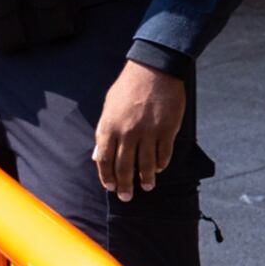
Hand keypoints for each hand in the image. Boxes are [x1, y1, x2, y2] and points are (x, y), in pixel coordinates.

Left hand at [94, 62, 191, 200]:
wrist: (154, 69)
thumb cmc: (128, 87)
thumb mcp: (108, 108)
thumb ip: (103, 133)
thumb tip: (97, 156)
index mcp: (109, 127)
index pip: (104, 160)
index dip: (106, 177)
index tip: (110, 187)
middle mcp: (127, 133)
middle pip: (124, 167)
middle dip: (125, 186)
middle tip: (126, 197)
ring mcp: (148, 132)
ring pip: (146, 164)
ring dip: (146, 179)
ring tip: (147, 187)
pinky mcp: (167, 130)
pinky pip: (164, 154)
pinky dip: (161, 164)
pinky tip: (160, 168)